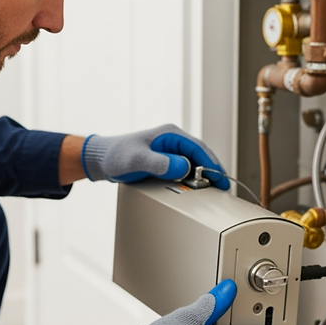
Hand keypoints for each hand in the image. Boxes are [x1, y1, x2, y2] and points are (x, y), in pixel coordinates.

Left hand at [81, 124, 228, 189]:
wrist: (102, 160)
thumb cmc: (116, 155)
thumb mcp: (138, 160)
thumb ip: (161, 163)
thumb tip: (184, 167)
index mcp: (170, 134)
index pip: (198, 148)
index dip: (211, 163)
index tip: (220, 178)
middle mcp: (172, 141)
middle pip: (200, 156)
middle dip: (212, 171)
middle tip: (223, 187)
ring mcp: (169, 151)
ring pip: (194, 163)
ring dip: (203, 175)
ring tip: (214, 190)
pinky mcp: (165, 161)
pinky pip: (184, 170)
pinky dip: (192, 179)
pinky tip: (196, 188)